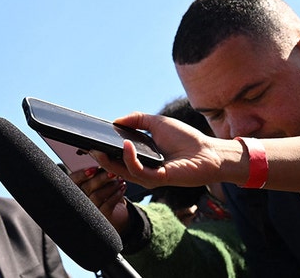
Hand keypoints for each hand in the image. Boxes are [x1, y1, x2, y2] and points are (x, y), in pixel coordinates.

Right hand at [67, 166, 130, 232]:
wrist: (114, 214)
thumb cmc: (104, 193)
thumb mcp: (98, 182)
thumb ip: (95, 173)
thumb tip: (102, 159)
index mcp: (75, 190)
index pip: (73, 180)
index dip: (82, 174)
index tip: (94, 169)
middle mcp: (79, 202)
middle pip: (86, 187)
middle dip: (100, 178)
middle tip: (112, 172)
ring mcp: (89, 212)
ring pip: (97, 196)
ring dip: (110, 186)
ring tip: (120, 180)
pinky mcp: (101, 219)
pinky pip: (107, 205)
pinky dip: (116, 195)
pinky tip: (122, 189)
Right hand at [89, 112, 228, 188]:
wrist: (209, 152)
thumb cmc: (186, 139)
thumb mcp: (157, 123)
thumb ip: (137, 119)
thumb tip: (116, 120)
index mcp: (142, 159)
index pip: (117, 158)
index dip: (104, 151)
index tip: (91, 140)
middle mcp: (143, 170)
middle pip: (115, 168)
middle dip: (100, 158)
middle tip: (90, 147)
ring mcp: (150, 177)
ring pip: (122, 172)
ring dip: (110, 160)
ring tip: (103, 146)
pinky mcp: (159, 179)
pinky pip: (138, 171)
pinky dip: (129, 158)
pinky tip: (126, 145)